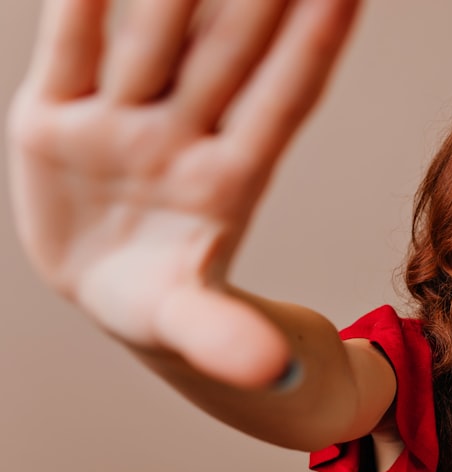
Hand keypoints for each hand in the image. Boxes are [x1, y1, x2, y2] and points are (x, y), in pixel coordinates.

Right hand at [8, 0, 360, 387]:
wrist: (107, 286)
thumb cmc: (171, 306)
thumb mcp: (197, 328)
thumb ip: (227, 338)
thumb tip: (277, 372)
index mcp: (228, 183)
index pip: (282, 101)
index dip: (313, 45)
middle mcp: (182, 136)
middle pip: (226, 52)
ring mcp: (120, 120)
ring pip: (153, 32)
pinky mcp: (56, 113)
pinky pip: (71, 41)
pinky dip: (83, 1)